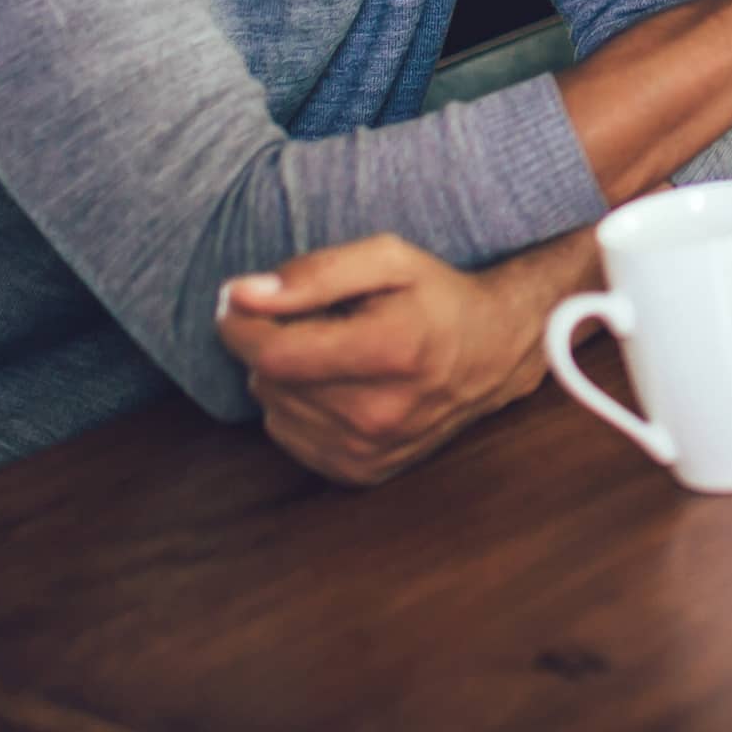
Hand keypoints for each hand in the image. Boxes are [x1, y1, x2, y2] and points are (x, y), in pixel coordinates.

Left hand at [214, 232, 581, 487]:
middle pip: (268, 378)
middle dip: (273, 340)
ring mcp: (369, 451)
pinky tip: (336, 385)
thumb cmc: (435, 297)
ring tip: (334, 352)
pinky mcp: (359, 472)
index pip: (272, 352)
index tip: (242, 295)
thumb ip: (314, 272)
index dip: (240, 321)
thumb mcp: (387, 258)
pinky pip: (287, 434)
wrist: (490, 354)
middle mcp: (377, 414)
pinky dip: (298, 406)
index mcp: (389, 352)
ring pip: (272, 406)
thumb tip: (241, 296)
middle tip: (316, 318)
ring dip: (287, 374)